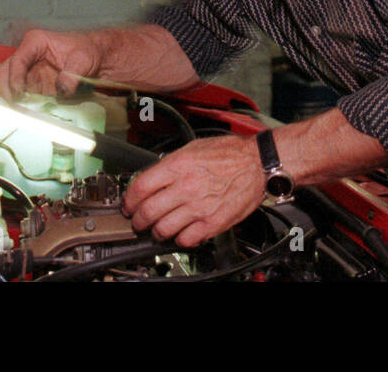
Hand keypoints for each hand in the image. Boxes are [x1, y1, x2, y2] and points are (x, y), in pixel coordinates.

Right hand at [0, 29, 102, 101]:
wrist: (95, 59)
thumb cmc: (87, 52)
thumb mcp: (83, 60)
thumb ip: (72, 75)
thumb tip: (62, 90)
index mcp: (35, 43)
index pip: (17, 60)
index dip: (15, 77)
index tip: (20, 93)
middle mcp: (26, 57)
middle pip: (4, 73)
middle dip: (6, 90)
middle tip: (16, 106)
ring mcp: (27, 73)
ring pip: (7, 87)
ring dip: (11, 100)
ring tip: (22, 111)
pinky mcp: (32, 87)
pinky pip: (19, 97)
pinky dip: (21, 106)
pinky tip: (28, 113)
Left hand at [121, 135, 265, 246]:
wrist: (258, 164)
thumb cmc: (231, 154)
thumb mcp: (194, 147)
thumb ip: (172, 163)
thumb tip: (155, 174)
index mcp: (178, 166)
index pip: (140, 187)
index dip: (129, 199)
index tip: (128, 204)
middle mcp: (185, 187)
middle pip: (147, 211)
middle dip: (137, 220)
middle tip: (137, 221)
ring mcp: (198, 207)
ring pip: (163, 229)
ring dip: (155, 232)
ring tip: (156, 230)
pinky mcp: (212, 223)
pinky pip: (186, 239)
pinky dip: (179, 239)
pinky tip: (179, 233)